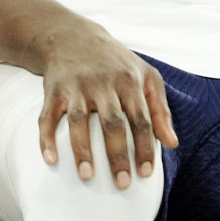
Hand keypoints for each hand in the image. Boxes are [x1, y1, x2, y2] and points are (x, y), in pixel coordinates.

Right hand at [37, 23, 177, 188]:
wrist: (74, 37)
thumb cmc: (118, 63)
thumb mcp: (147, 77)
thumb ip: (161, 110)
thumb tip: (172, 144)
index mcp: (130, 81)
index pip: (141, 119)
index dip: (145, 146)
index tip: (147, 172)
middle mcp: (104, 84)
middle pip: (112, 123)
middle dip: (118, 154)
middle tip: (122, 183)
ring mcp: (77, 87)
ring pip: (79, 121)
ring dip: (83, 150)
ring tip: (88, 177)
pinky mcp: (53, 91)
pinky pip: (47, 117)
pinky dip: (46, 139)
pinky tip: (51, 160)